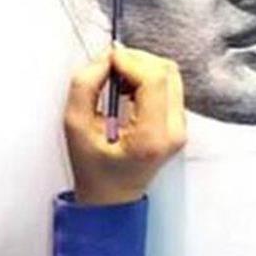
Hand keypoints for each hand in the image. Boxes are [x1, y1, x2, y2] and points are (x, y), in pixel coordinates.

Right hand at [64, 44, 185, 205]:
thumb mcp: (75, 127)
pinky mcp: (178, 122)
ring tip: (116, 80)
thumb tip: (104, 59)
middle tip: (109, 68)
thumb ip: (85, 87)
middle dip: (135, 60)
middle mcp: (173, 132)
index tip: (107, 60)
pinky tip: (127, 89)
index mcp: (150, 138)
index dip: (129, 61)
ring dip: (141, 67)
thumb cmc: (94, 169)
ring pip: (170, 74)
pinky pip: (169, 85)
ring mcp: (180, 128)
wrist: (112, 196)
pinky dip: (147, 77)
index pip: (153, 80)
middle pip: (166, 72)